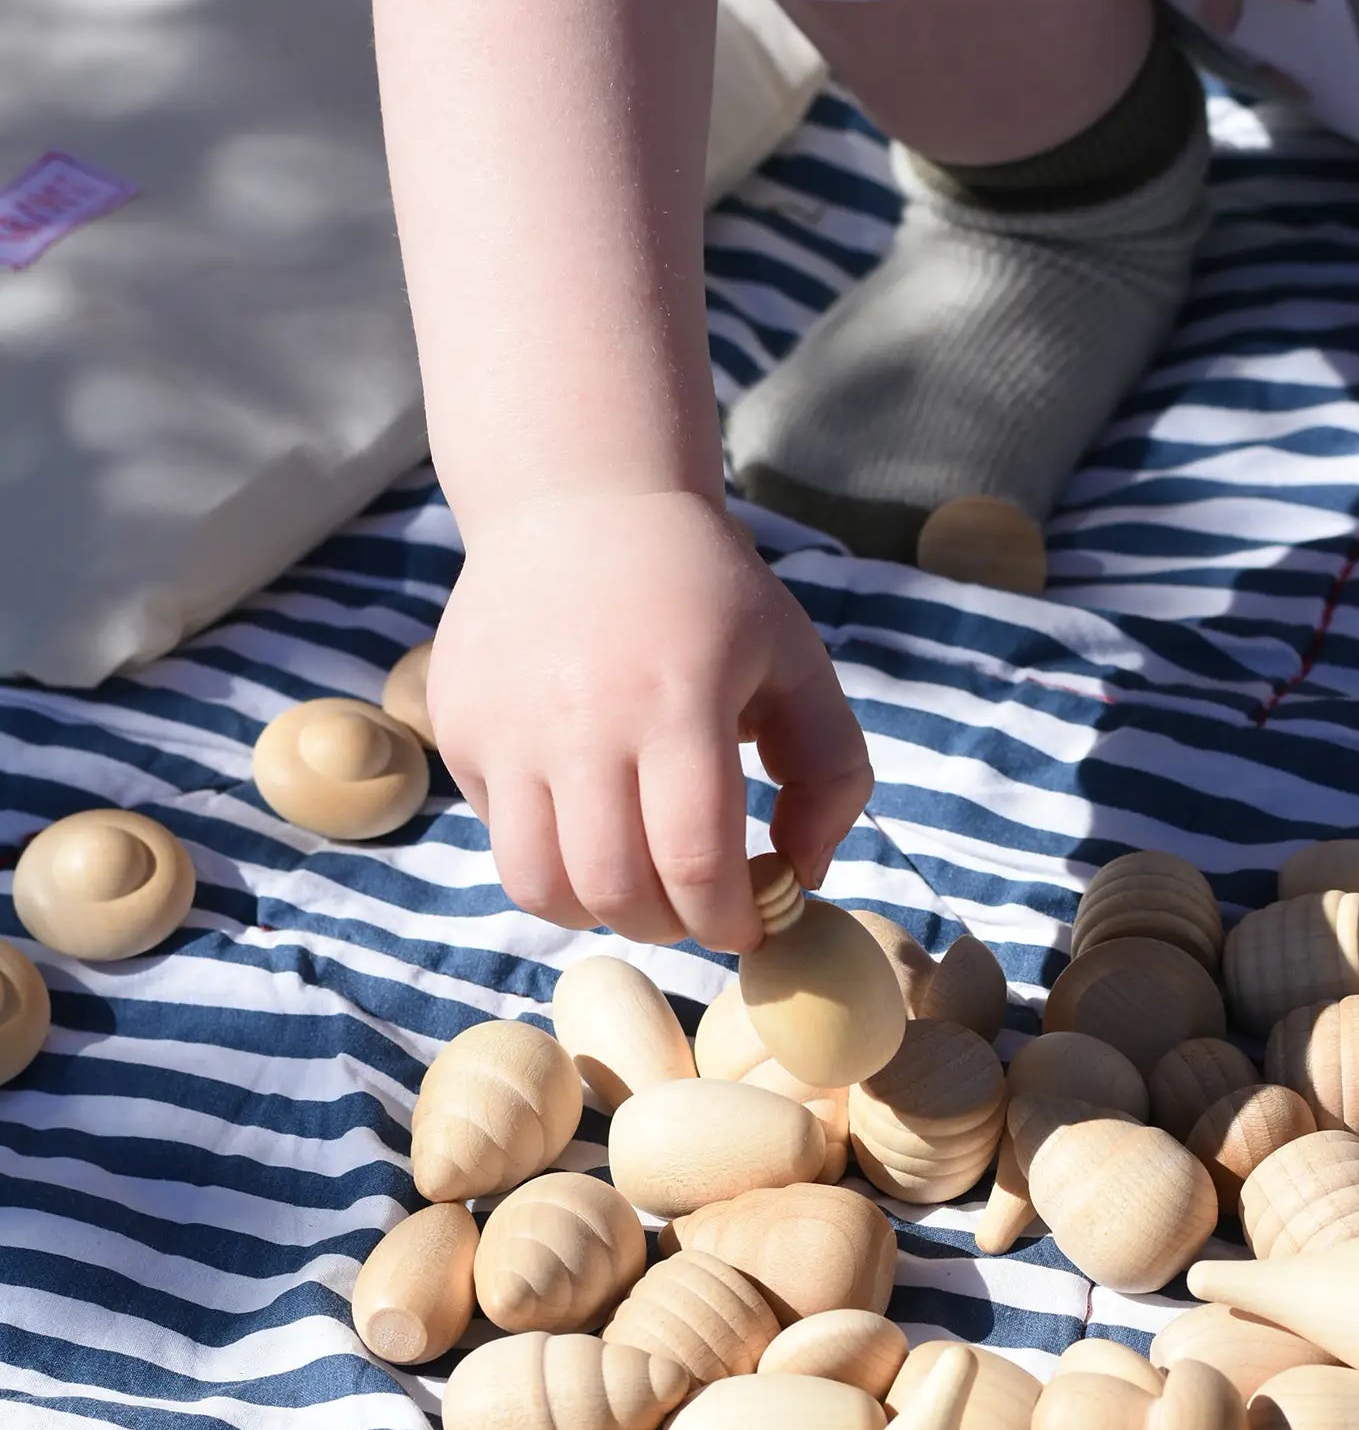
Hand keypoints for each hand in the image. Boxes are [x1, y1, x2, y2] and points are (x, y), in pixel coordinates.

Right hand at [428, 490, 871, 951]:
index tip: (750, 925)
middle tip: (694, 905)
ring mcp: (505, 727)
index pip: (695, 864)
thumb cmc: (706, 595)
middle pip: (616, 891)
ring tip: (637, 879)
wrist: (580, 502)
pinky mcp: (456, 729)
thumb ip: (831, 774)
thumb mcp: (798, 663)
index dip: (730, 921)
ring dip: (599, 909)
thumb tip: (803, 876)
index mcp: (678, 700)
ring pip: (539, 886)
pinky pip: (502, 836)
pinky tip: (586, 808)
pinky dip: (550, 853)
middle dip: (669, 926)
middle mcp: (580, 719)